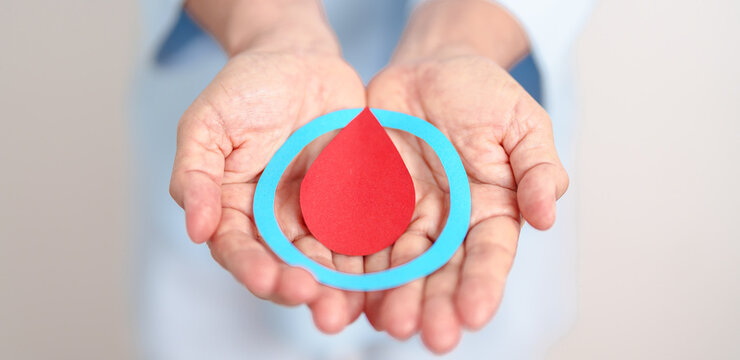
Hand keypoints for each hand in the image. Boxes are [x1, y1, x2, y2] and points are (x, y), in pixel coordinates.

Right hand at [169, 31, 367, 332]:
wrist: (301, 59)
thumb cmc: (246, 88)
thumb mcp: (206, 124)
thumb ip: (194, 175)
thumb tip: (195, 230)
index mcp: (233, 210)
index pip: (237, 250)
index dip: (251, 269)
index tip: (266, 280)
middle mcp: (273, 223)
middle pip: (283, 268)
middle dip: (298, 289)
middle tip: (317, 304)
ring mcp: (315, 217)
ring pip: (325, 264)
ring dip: (335, 291)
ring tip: (347, 310)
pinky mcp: (353, 206)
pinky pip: (363, 239)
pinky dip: (370, 263)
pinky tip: (382, 279)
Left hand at [363, 53, 568, 352]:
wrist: (427, 70)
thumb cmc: (482, 94)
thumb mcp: (522, 122)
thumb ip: (538, 168)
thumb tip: (548, 215)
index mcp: (489, 212)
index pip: (487, 256)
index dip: (482, 285)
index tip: (474, 314)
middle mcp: (446, 226)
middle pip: (440, 273)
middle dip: (435, 305)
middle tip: (430, 336)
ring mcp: (404, 218)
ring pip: (397, 267)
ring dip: (393, 298)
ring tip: (389, 325)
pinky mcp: (365, 206)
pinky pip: (355, 240)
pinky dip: (350, 268)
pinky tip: (345, 293)